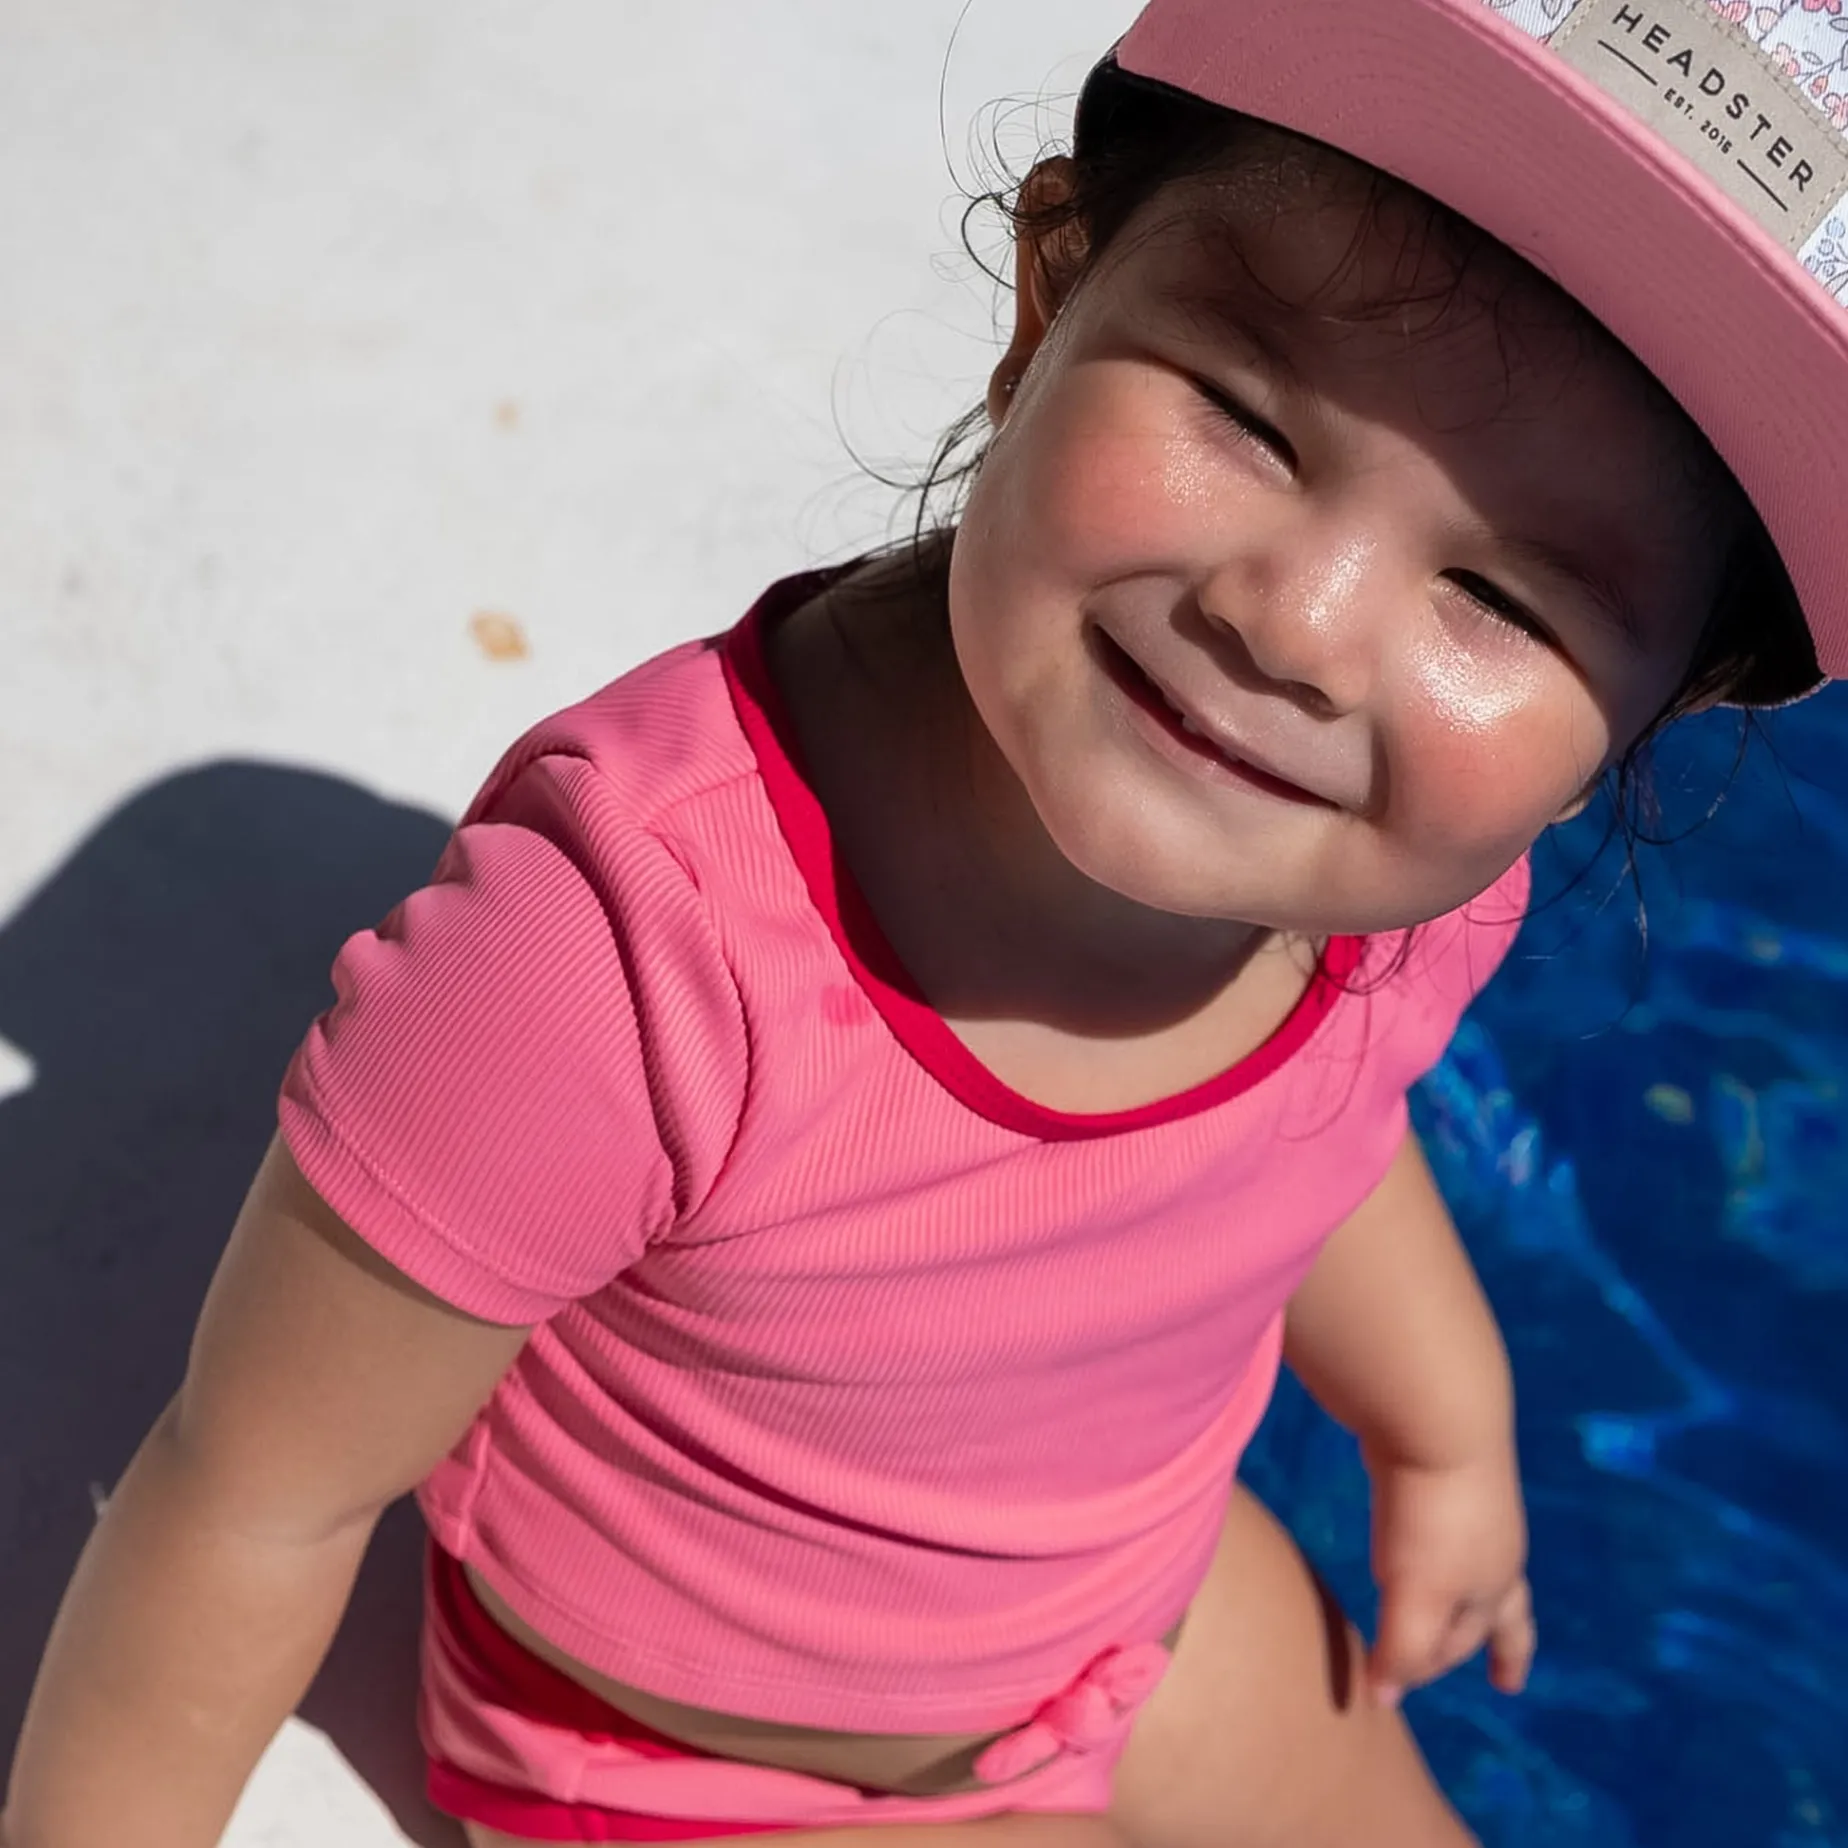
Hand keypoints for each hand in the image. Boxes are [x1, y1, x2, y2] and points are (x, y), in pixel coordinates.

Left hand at [1362, 1438, 1534, 1707]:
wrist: (1441, 1418)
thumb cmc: (1434, 1517)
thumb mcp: (1419, 1594)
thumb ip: (1404, 1649)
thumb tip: (1382, 1701)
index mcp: (1495, 1587)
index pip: (1463, 1643)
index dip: (1428, 1664)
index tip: (1403, 1684)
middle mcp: (1495, 1552)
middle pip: (1491, 1612)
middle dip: (1487, 1644)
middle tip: (1500, 1675)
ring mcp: (1476, 1510)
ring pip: (1479, 1568)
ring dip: (1474, 1598)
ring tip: (1471, 1612)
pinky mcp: (1445, 1475)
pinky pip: (1444, 1522)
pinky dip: (1436, 1543)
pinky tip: (1421, 1532)